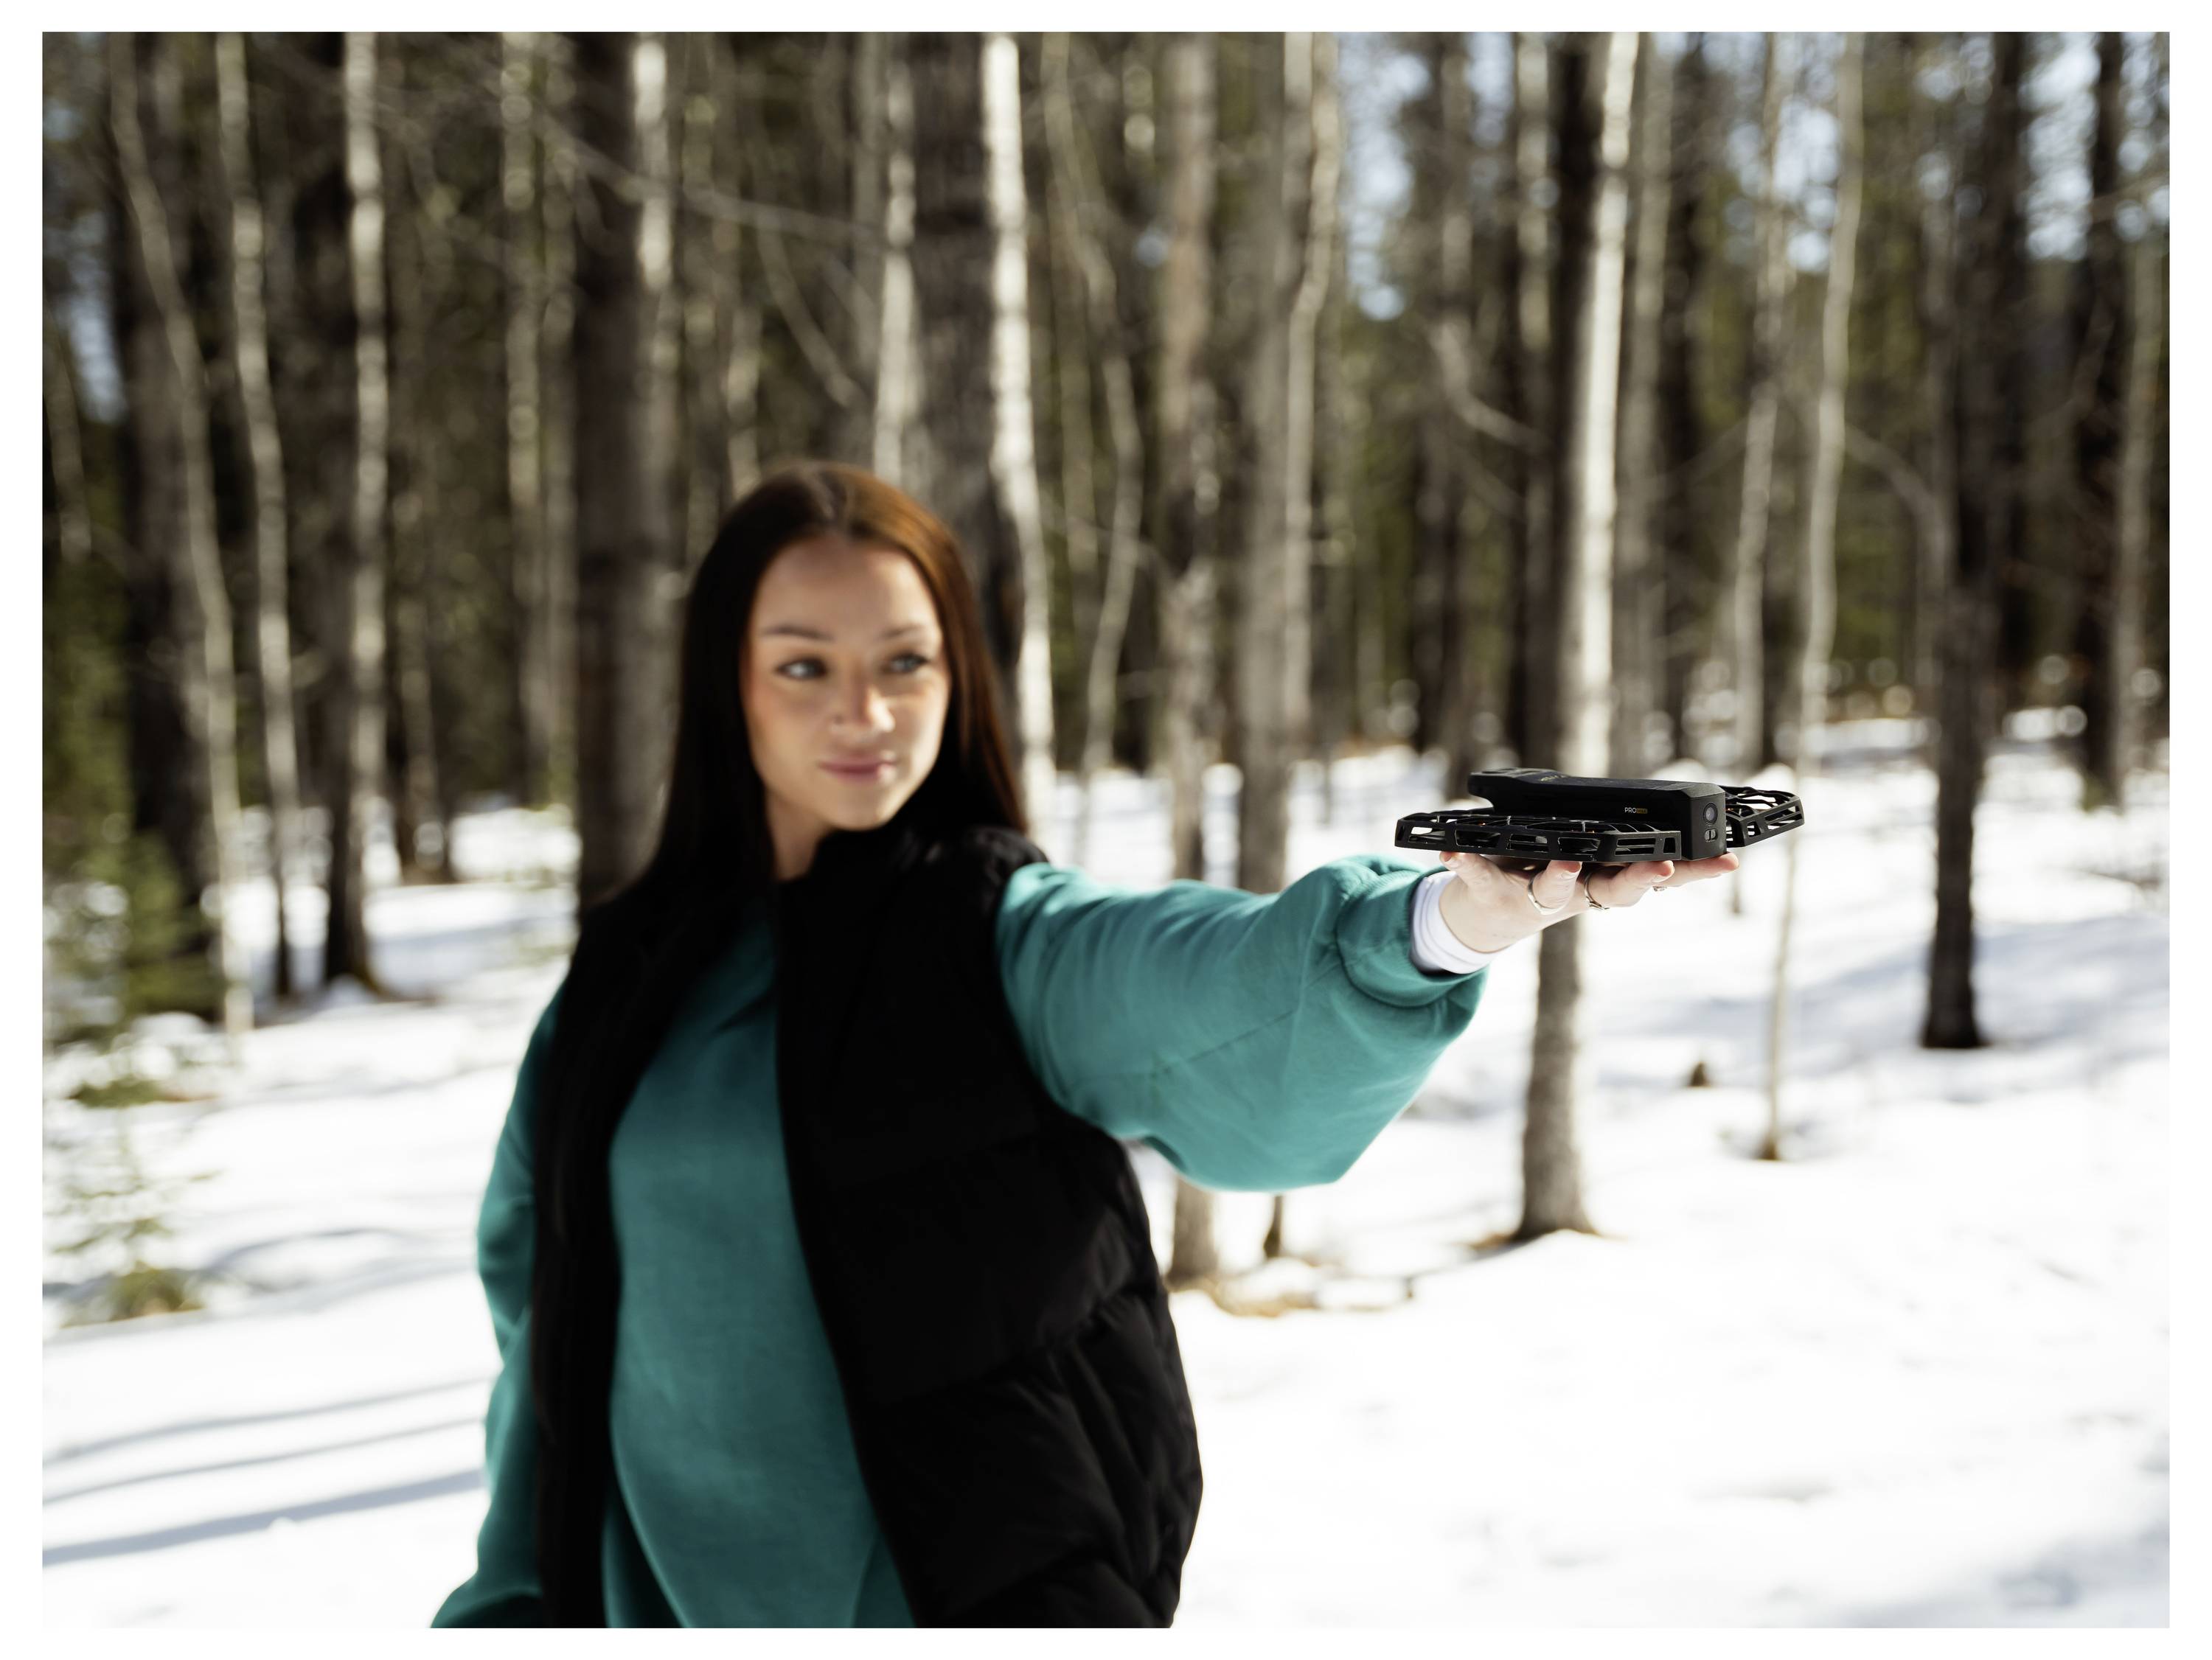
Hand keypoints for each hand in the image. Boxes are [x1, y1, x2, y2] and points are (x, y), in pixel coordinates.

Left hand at [1434, 848, 1742, 953]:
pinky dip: (1465, 863)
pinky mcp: (1491, 894)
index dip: (1694, 870)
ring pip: (1555, 890)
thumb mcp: (1589, 860)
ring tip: (1564, 861)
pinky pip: (1478, 877)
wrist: (1484, 916)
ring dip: (1561, 875)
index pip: (1659, 874)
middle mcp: (1578, 892)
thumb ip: (1621, 842)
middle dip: (1640, 878)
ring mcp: (1535, 897)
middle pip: (1617, 891)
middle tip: (1658, 865)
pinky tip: (1452, 850)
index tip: (1727, 862)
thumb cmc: (1544, 873)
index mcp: (1605, 876)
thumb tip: (1675, 811)